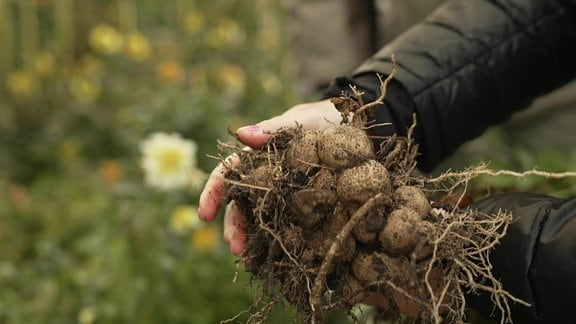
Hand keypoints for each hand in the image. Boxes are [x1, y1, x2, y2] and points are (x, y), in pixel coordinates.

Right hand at [198, 99, 341, 254]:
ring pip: (260, 220)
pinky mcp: (304, 208)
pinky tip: (279, 259)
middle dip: (233, 227)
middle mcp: (267, 178)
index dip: (213, 193)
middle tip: (237, 249)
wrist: (362, 130)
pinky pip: (286, 227)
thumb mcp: (304, 121)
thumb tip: (241, 134)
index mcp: (258, 156)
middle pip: (240, 204)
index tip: (204, 215)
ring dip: (252, 240)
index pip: (229, 174)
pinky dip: (278, 243)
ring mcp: (284, 195)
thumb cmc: (327, 120)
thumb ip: (274, 129)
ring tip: (253, 261)